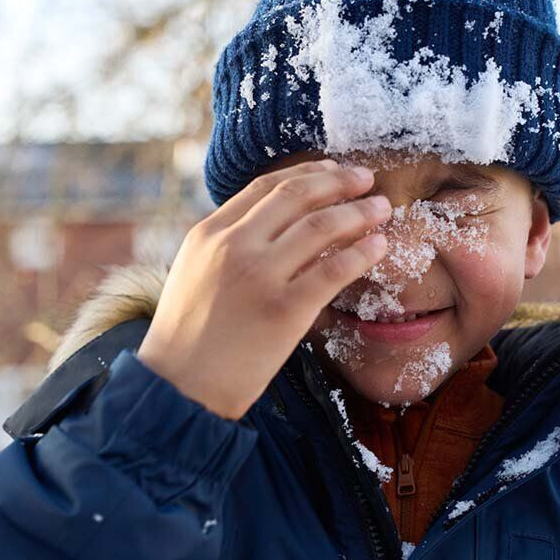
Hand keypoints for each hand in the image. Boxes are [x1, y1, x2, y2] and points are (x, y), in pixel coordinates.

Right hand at [136, 157, 390, 419]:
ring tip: (381, 209)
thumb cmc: (187, 340)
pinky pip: (333, 270)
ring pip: (321, 226)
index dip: (306, 173)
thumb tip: (271, 229)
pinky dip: (362, 253)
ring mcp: (259, 277)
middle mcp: (233, 247)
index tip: (332, 171)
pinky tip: (380, 247)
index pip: (265, 186)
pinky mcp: (284, 311)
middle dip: (338, 181)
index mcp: (208, 233)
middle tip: (366, 179)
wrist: (178, 388)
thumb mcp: (193, 274)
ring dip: (358, 212)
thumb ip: (226, 246)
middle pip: (297, 195)